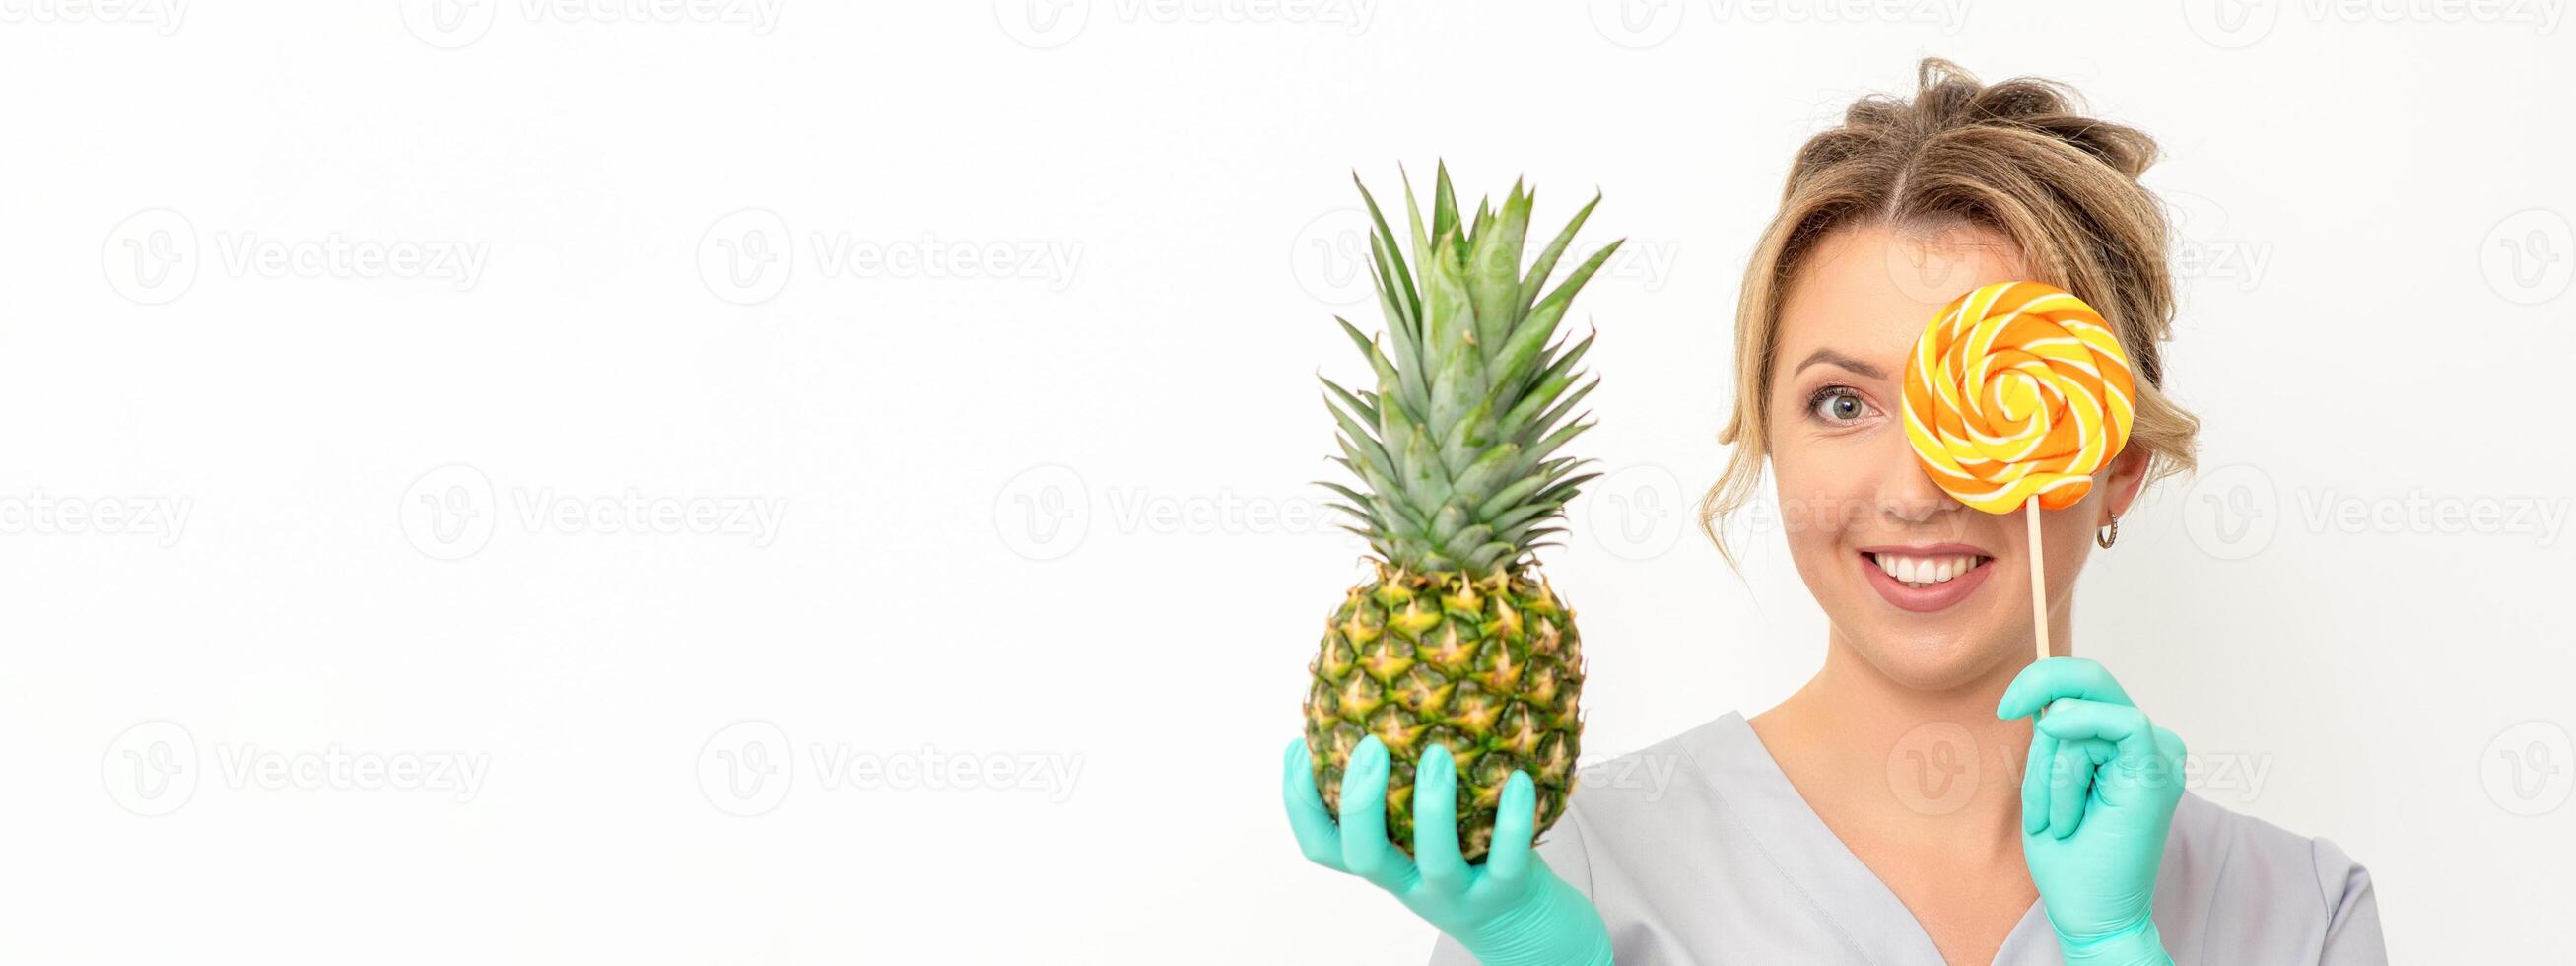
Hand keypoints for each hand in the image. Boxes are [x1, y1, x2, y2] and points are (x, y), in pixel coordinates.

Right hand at [1283, 736, 1612, 965]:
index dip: (1299, 802)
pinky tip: (1519, 778)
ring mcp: (1458, 897)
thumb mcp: (1430, 834)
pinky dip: (1513, 820)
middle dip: (1359, 801)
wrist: (1531, 932)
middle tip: (1370, 745)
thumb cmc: (1477, 864)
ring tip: (1437, 754)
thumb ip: (1406, 791)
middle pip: (1364, 857)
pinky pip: (1507, 863)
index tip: (1297, 747)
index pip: (1322, 845)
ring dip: (1432, 807)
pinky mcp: (1507, 898)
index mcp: (1387, 864)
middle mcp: (1412, 885)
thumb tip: (1385, 707)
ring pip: (1435, 862)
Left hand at [1998, 658, 2187, 965]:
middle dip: (2041, 689)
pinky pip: (2121, 722)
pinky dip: (2078, 752)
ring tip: (2062, 820)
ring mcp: (2159, 754)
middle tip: (2008, 710)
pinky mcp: (2159, 769)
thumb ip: (2054, 738)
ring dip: (2053, 771)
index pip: (2087, 686)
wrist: (2090, 910)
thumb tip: (2046, 701)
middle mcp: (2147, 743)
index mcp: (2122, 745)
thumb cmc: (2068, 854)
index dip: (2044, 679)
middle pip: (2092, 679)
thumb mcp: (2047, 780)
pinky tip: (2070, 784)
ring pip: (2084, 715)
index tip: (2007, 706)